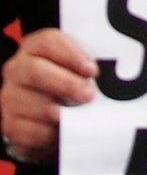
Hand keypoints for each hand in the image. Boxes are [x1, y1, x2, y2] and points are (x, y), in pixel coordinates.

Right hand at [1, 27, 96, 163]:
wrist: (48, 120)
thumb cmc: (69, 87)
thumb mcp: (79, 70)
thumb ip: (88, 66)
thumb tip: (108, 73)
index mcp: (35, 48)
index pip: (48, 41)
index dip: (72, 54)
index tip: (93, 70)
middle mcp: (17, 69)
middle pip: (36, 71)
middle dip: (66, 84)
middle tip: (89, 96)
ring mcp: (9, 97)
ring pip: (30, 103)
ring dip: (59, 112)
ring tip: (78, 116)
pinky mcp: (10, 124)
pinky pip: (29, 130)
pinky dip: (50, 133)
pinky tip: (62, 131)